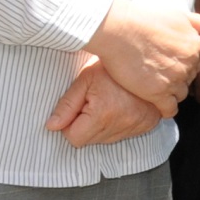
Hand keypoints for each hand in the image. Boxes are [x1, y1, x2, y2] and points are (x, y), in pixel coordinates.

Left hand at [43, 56, 168, 147]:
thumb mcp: (84, 81)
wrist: (145, 58)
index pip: (74, 138)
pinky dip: (117, 125)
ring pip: (106, 139)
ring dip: (101, 126)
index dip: (70, 124)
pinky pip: (122, 134)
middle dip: (85, 126)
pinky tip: (120, 108)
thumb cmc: (110, 68)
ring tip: (108, 104)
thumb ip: (66, 105)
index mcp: (103, 113)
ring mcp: (137, 126)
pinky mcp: (147, 124)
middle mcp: (122, 123)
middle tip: (93, 103)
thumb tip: (52, 126)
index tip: (78, 108)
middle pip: (90, 141)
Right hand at [85, 0, 199, 112]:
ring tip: (153, 86)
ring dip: (170, 92)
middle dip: (176, 77)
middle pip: (188, 79)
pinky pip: (169, 109)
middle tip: (158, 73)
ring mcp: (175, 80)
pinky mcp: (158, 93)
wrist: (119, 28)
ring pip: (180, 94)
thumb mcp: (179, 15)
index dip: (182, 64)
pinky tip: (155, 103)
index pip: (197, 63)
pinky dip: (165, 109)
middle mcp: (189, 65)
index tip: (168, 62)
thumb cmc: (144, 18)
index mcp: (195, 47)